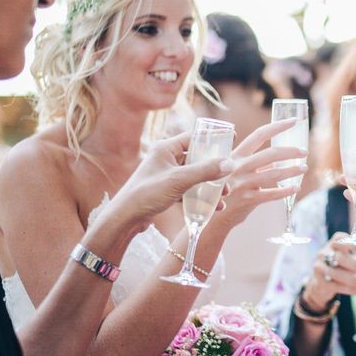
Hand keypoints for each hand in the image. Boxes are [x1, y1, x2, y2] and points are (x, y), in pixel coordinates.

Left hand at [110, 132, 233, 228]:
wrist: (125, 218)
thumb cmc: (147, 194)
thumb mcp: (179, 180)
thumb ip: (205, 171)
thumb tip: (230, 163)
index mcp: (166, 148)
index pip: (194, 137)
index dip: (213, 139)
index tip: (230, 139)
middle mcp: (166, 159)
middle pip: (197, 158)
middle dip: (215, 169)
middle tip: (229, 176)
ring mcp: (167, 175)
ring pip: (195, 176)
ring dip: (210, 185)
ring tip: (224, 196)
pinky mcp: (167, 190)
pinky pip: (189, 189)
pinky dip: (201, 196)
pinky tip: (213, 207)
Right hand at [214, 119, 307, 228]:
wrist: (211, 215)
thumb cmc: (226, 189)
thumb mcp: (233, 170)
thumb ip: (253, 163)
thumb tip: (279, 158)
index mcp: (234, 155)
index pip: (259, 135)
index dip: (277, 126)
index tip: (293, 121)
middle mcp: (237, 166)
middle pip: (270, 154)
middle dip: (291, 151)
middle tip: (304, 152)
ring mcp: (242, 183)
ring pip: (274, 173)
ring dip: (292, 170)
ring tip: (304, 168)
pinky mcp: (247, 200)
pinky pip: (272, 194)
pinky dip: (286, 191)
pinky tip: (295, 188)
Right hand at [302, 233, 355, 312]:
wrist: (320, 284)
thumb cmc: (339, 268)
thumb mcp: (344, 258)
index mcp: (331, 245)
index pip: (338, 238)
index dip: (350, 242)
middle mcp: (323, 254)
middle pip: (339, 258)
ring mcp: (319, 268)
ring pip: (337, 274)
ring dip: (355, 281)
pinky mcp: (320, 282)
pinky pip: (337, 286)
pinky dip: (351, 290)